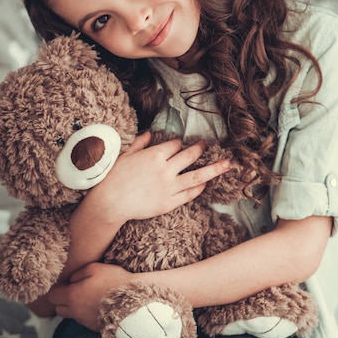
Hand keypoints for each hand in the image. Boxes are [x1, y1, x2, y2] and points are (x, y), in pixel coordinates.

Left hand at [48, 262, 132, 330]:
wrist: (135, 301)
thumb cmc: (115, 281)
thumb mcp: (95, 268)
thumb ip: (78, 273)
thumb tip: (71, 281)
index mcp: (72, 296)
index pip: (52, 296)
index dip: (58, 289)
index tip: (67, 284)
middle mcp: (75, 312)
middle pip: (58, 309)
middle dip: (63, 300)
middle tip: (76, 290)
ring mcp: (85, 322)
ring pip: (71, 316)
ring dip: (75, 307)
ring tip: (90, 297)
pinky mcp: (95, 328)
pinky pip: (84, 321)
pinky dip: (87, 314)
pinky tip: (99, 305)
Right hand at [86, 131, 231, 225]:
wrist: (109, 203)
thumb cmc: (113, 178)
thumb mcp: (124, 155)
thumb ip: (139, 144)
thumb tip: (150, 134)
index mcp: (154, 155)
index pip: (174, 145)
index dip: (178, 144)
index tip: (179, 144)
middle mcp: (166, 169)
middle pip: (190, 156)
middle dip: (200, 148)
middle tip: (207, 145)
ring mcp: (169, 187)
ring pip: (197, 175)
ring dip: (214, 168)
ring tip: (227, 164)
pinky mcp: (169, 203)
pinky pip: (189, 194)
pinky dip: (198, 188)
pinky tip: (205, 184)